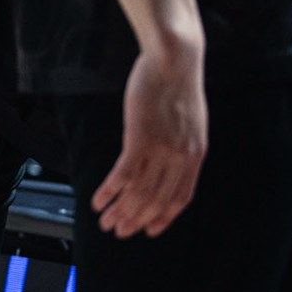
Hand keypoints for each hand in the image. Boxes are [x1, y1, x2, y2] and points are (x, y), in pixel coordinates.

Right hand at [91, 39, 207, 237]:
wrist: (175, 60)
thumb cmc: (177, 83)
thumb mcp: (189, 120)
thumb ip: (181, 143)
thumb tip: (169, 157)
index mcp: (195, 155)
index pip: (181, 198)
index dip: (164, 218)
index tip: (149, 229)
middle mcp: (180, 157)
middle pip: (157, 200)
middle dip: (136, 220)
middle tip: (119, 231)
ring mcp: (161, 149)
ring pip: (139, 192)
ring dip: (120, 210)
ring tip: (105, 221)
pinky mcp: (140, 138)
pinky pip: (123, 174)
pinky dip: (109, 190)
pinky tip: (97, 198)